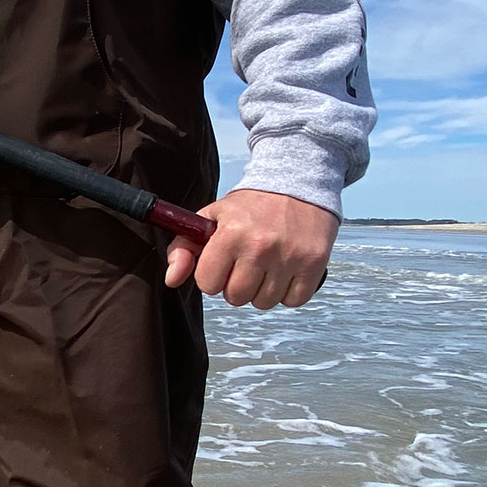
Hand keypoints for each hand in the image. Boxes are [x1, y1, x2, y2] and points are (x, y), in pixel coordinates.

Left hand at [163, 188, 337, 308]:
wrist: (298, 183)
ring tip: (267, 265)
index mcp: (230, 234)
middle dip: (237, 285)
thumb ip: (183, 248)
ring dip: (263, 290)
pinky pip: (294, 301)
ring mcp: (289, 256)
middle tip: (246, 264)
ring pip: (264, 303)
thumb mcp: (211, 218)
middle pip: (236, 298)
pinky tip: (285, 270)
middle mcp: (260, 246)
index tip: (222, 263)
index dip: (212, 276)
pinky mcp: (314, 263)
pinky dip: (288, 292)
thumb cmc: (251, 207)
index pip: (208, 284)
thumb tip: (172, 280)